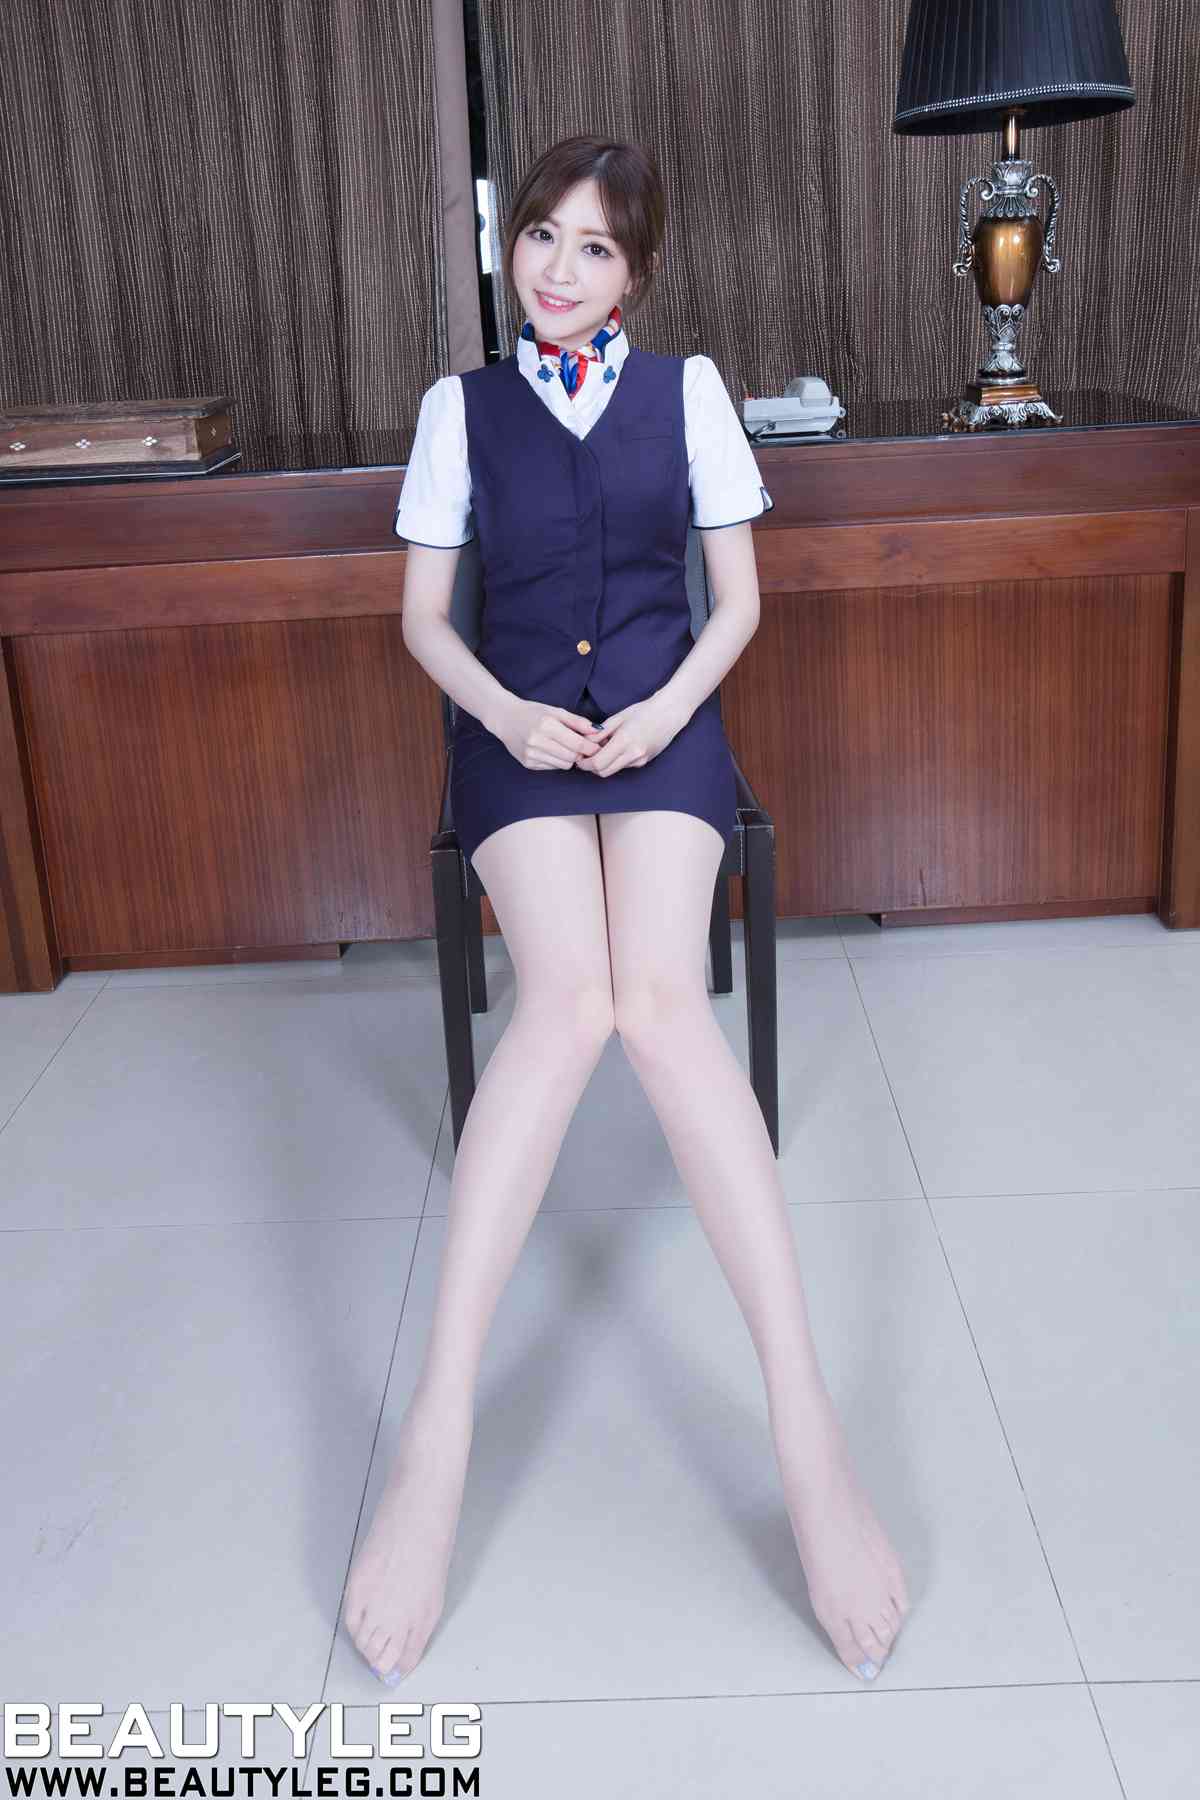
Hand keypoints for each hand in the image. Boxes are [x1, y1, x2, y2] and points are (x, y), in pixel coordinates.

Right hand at [494, 695, 602, 769]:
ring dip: (569, 758)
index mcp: (546, 725)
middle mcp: (537, 741)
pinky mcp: (528, 763)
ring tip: (565, 747)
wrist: (505, 719)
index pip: (577, 744)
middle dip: (581, 753)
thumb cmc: (533, 712)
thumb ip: (577, 722)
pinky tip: (551, 750)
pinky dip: (556, 761)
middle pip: (572, 757)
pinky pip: (552, 767)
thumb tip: (598, 731)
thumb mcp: (556, 711)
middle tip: (582, 746)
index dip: (591, 748)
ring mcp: (531, 754)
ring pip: (564, 765)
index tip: (598, 747)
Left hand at [575, 691, 690, 776]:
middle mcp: (633, 754)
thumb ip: (601, 732)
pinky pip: (623, 766)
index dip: (585, 763)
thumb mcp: (619, 718)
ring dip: (603, 764)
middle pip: (603, 772)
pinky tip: (616, 748)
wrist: (670, 713)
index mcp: (625, 741)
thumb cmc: (644, 711)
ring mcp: (640, 760)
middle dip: (592, 767)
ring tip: (602, 748)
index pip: (598, 763)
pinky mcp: (644, 762)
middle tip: (586, 755)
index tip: (579, 756)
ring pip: (613, 770)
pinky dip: (615, 761)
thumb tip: (585, 742)